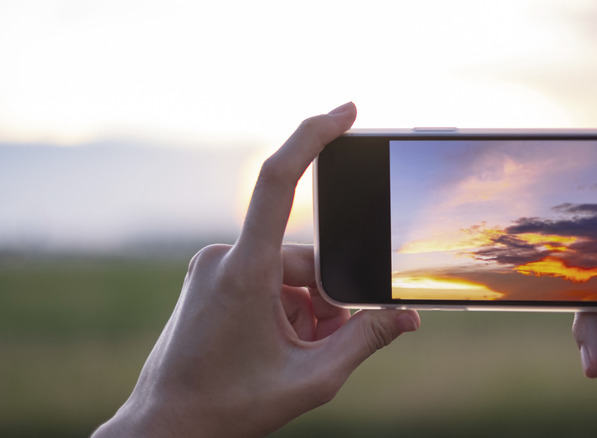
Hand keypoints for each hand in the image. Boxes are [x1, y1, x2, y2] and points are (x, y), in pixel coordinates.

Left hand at [92, 102, 420, 436]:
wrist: (165, 428)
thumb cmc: (228, 406)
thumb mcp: (312, 377)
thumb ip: (366, 340)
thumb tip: (408, 317)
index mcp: (245, 271)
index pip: (278, 181)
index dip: (313, 136)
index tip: (347, 112)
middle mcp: (225, 259)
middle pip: (305, 260)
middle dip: (328, 302)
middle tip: (322, 348)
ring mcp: (215, 269)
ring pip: (288, 274)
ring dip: (307, 312)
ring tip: (299, 356)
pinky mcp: (213, 280)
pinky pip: (266, 281)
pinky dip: (286, 310)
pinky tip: (282, 347)